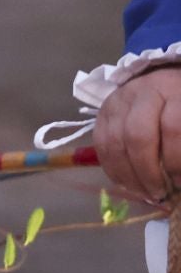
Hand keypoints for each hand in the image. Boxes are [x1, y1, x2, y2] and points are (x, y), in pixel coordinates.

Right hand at [94, 67, 180, 204]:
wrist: (163, 79)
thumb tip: (179, 180)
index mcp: (174, 92)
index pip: (173, 128)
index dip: (176, 160)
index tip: (180, 183)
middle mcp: (142, 93)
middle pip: (137, 136)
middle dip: (148, 172)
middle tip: (160, 193)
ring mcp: (117, 102)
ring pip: (115, 143)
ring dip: (129, 176)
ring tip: (144, 194)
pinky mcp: (101, 112)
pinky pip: (101, 146)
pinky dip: (112, 170)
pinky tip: (127, 184)